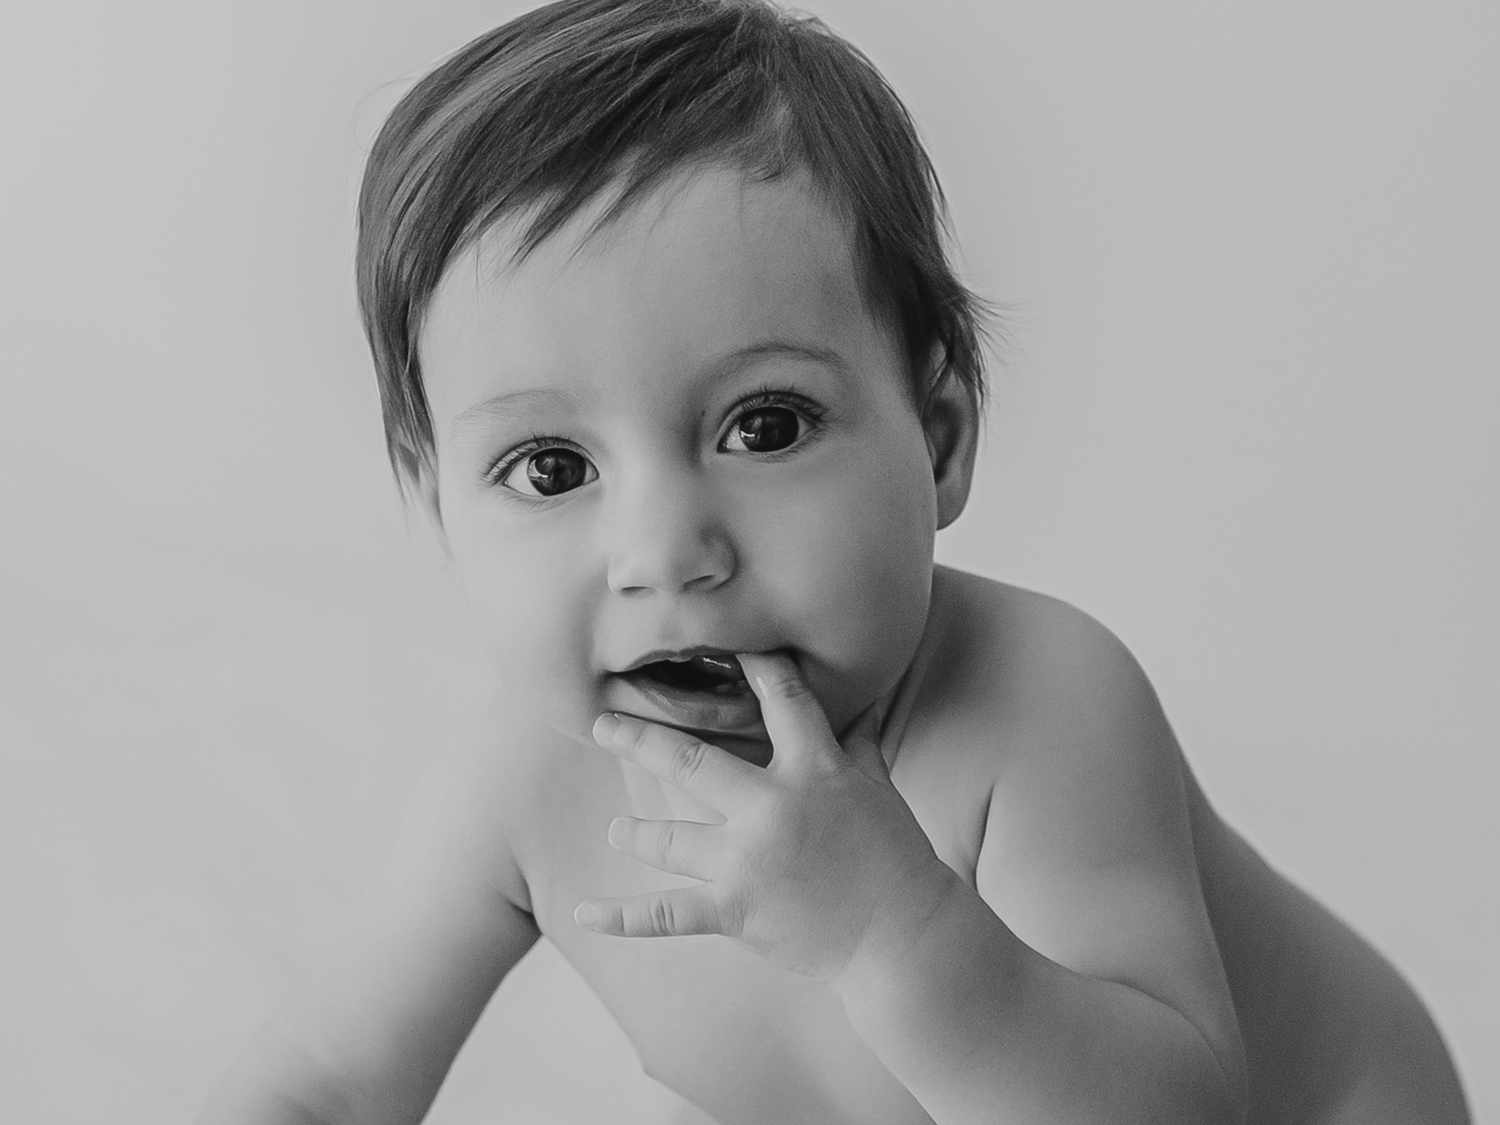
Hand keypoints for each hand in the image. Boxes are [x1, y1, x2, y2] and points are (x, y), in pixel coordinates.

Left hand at [575, 652, 958, 981]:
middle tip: (601, 723)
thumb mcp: (879, 787)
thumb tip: (863, 699)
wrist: (904, 936)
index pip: (779, 699)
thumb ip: (858, 742)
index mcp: (813, 769)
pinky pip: (665, 914)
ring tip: (616, 829)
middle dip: (640, 739)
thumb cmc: (895, 856)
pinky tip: (583, 912)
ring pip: (667, 838)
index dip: (754, 665)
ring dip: (633, 832)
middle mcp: (772, 807)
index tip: (722, 643)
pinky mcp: (735, 910)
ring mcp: (747, 860)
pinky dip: (620, 917)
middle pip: (690, 760)